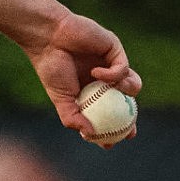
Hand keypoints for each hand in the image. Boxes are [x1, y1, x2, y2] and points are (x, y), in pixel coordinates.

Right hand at [24, 11, 141, 144]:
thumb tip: (90, 134)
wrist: (47, 37)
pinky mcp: (115, 49)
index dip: (114, 129)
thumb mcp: (60, 97)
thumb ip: (73, 117)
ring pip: (133, 85)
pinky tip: (96, 73)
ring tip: (109, 92)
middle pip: (128, 101)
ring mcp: (111, 63)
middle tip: (128, 131)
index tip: (111, 143)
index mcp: (92, 90)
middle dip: (132, 118)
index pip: (110, 113)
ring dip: (126, 93)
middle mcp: (105, 78)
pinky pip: (123, 68)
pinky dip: (113, 74)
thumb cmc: (50, 66)